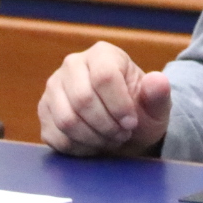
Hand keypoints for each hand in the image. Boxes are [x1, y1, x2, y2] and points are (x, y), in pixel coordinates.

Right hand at [37, 41, 171, 156]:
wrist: (122, 127)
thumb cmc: (140, 112)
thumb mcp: (156, 106)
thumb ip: (158, 94)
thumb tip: (157, 81)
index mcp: (102, 54)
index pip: (104, 76)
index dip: (119, 106)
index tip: (131, 123)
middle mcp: (72, 65)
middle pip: (82, 99)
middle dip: (106, 125)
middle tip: (121, 135)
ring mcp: (54, 87)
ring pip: (66, 119)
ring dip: (93, 138)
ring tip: (109, 139)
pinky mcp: (44, 111)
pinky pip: (56, 136)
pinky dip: (78, 147)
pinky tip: (93, 144)